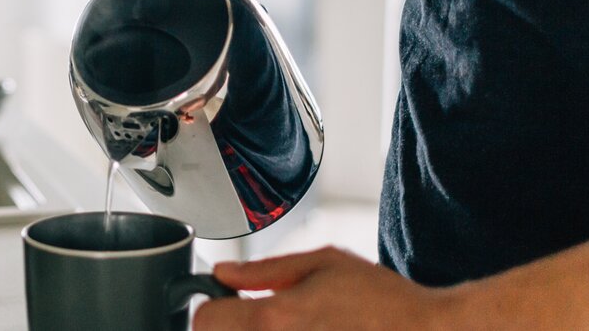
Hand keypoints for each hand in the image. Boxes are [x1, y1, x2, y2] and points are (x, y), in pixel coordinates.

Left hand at [193, 247, 458, 330]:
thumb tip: (224, 273)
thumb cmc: (384, 303)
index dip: (213, 307)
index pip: (204, 319)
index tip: (227, 304)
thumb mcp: (325, 265)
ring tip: (292, 330)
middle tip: (259, 319)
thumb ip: (266, 271)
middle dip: (230, 329)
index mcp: (275, 318)